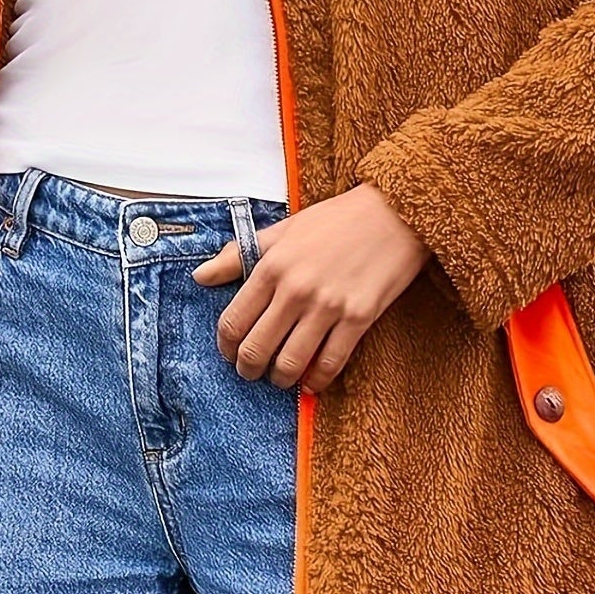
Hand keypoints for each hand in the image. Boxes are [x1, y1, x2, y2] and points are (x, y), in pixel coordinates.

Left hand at [191, 183, 431, 393]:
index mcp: (273, 265)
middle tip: (251, 371)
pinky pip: (330, 363)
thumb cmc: (339, 219)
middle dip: (248, 368)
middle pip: (256, 348)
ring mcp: (328, 306)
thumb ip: (238, 255)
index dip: (226, 346)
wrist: (394, 213)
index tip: (229, 352)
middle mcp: (296, 289)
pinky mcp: (359, 318)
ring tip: (280, 377)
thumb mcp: (283, 230)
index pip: (233, 321)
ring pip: (290, 363)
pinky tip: (311, 380)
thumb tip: (200, 276)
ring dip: (280, 378)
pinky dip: (316, 380)